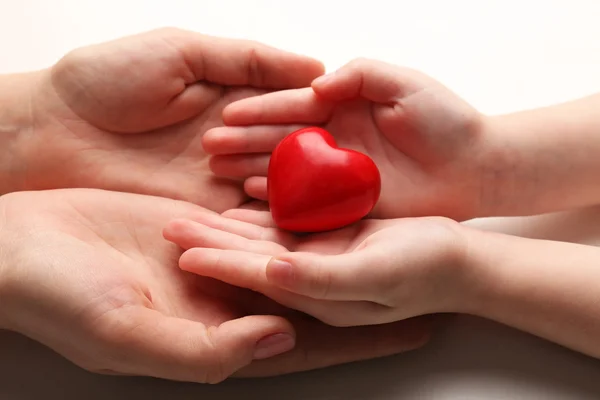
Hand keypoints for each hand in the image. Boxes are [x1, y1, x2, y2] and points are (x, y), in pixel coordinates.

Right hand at [0, 190, 429, 382]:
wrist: (17, 245)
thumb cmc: (58, 300)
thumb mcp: (127, 334)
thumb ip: (208, 349)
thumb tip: (281, 335)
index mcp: (218, 337)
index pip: (310, 342)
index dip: (365, 339)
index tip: (419, 327)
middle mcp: (226, 301)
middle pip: (315, 298)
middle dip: (368, 288)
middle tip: (423, 272)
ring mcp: (217, 261)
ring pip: (294, 254)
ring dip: (340, 246)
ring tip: (391, 233)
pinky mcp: (201, 224)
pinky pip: (262, 217)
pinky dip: (297, 210)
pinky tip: (332, 197)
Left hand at [9, 28, 323, 211]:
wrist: (56, 133)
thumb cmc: (108, 80)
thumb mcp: (182, 52)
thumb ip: (248, 61)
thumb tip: (316, 67)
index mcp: (236, 94)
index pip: (292, 102)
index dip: (312, 107)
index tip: (339, 111)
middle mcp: (239, 137)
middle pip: (291, 145)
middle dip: (307, 149)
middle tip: (334, 158)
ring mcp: (226, 176)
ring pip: (278, 182)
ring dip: (295, 183)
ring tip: (321, 190)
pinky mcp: (209, 210)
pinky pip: (250, 216)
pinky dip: (270, 214)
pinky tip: (292, 214)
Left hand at [163, 205, 469, 326]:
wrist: (458, 260)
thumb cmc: (424, 271)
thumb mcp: (374, 274)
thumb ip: (322, 279)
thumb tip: (273, 272)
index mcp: (315, 297)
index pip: (256, 278)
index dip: (219, 264)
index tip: (182, 250)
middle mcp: (309, 281)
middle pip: (250, 260)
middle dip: (210, 243)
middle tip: (172, 225)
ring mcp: (318, 261)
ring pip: (262, 242)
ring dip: (226, 229)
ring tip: (192, 214)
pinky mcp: (330, 241)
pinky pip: (287, 226)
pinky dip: (260, 215)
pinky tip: (240, 205)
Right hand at [205, 58, 494, 219]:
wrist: (476, 166)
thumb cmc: (446, 119)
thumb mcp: (402, 82)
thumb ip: (359, 75)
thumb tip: (315, 84)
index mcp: (343, 106)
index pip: (294, 106)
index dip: (261, 110)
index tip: (227, 116)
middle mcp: (334, 140)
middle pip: (281, 139)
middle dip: (244, 141)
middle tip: (209, 147)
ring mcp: (337, 173)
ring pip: (287, 170)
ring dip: (252, 168)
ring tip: (219, 171)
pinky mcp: (347, 203)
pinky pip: (307, 200)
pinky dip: (279, 197)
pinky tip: (252, 194)